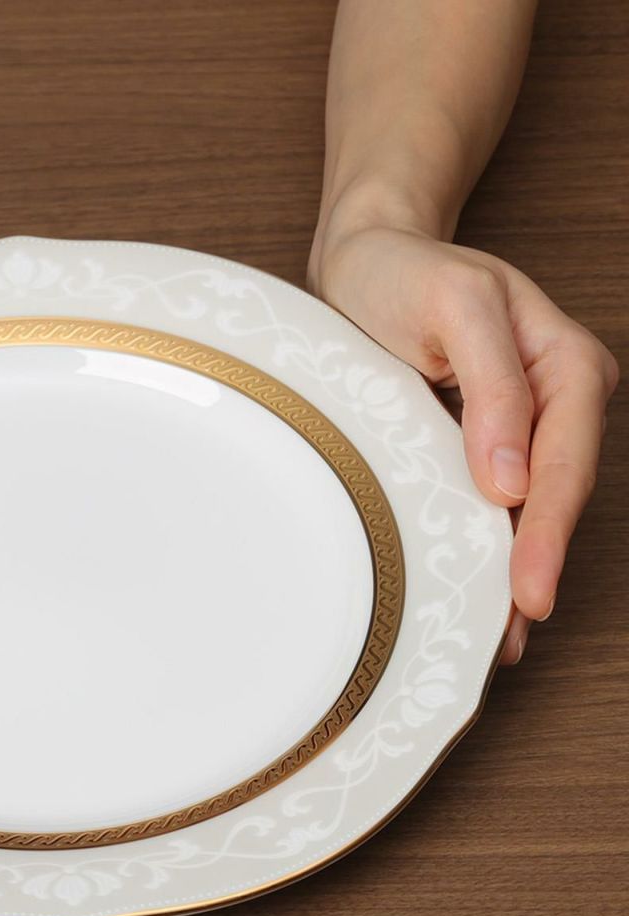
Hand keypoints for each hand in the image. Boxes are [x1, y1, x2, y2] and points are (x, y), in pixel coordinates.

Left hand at [310, 226, 617, 664]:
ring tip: (494, 640)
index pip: (564, 460)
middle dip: (533, 566)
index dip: (547, 530)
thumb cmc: (404, 273)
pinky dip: (482, 546)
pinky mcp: (479, 442)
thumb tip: (512, 480)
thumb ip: (492, 385)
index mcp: (564, 363)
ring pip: (525, 508)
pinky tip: (472, 593)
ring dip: (511, 570)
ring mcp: (521, 425)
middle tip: (509, 638)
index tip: (527, 592)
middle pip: (554, 495)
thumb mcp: (454, 305)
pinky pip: (488, 501)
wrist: (364, 261)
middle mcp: (554, 400)